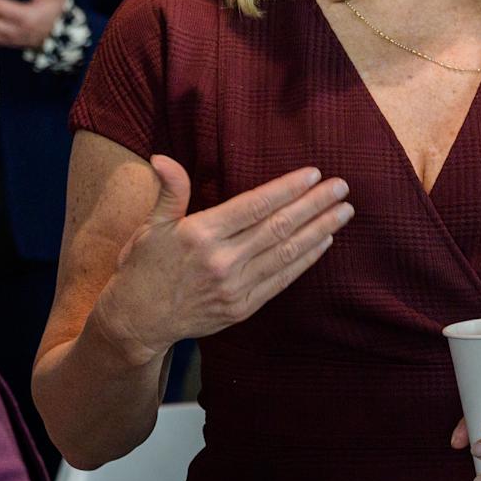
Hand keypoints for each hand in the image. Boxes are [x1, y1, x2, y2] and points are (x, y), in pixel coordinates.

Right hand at [93, 154, 351, 362]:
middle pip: (278, 227)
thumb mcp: (150, 226)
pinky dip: (304, 261)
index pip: (254, 205)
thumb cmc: (143, 268)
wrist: (137, 322)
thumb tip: (162, 158)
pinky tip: (322, 243)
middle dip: (314, 205)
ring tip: (343, 212)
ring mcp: (235, 287)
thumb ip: (169, 192)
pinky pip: (281, 280)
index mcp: (201, 234)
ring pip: (286, 253)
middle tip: (342, 187)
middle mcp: (222, 260)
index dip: (286, 189)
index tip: (313, 174)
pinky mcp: (242, 307)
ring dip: (319, 231)